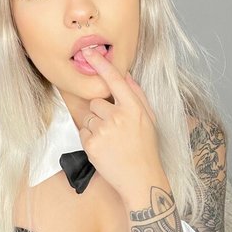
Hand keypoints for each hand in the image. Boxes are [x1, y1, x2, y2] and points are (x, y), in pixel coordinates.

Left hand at [80, 48, 165, 201]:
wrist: (141, 179)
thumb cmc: (146, 149)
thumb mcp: (149, 119)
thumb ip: (137, 96)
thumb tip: (126, 76)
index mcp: (133, 108)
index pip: (114, 79)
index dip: (100, 64)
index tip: (89, 52)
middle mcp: (118, 116)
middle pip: (96, 101)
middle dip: (101, 112)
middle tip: (115, 129)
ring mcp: (103, 130)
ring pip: (88, 117)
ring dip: (95, 126)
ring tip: (111, 141)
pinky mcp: (91, 143)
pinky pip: (82, 132)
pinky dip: (90, 139)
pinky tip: (104, 148)